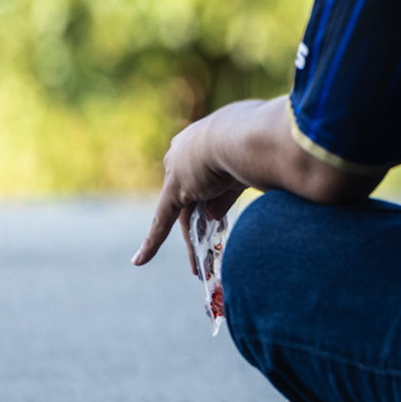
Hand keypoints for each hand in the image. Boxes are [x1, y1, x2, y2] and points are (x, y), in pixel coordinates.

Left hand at [136, 112, 248, 266]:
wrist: (247, 135)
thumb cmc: (261, 143)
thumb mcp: (244, 170)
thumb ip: (226, 195)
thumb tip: (212, 217)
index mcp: (204, 138)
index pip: (203, 170)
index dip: (210, 191)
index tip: (214, 205)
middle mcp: (184, 152)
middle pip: (192, 194)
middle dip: (200, 221)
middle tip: (207, 243)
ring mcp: (179, 171)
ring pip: (184, 212)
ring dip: (192, 240)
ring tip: (199, 266)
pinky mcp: (176, 190)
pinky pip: (162, 220)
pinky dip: (152, 242)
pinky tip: (140, 260)